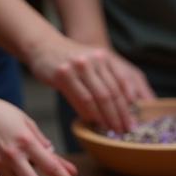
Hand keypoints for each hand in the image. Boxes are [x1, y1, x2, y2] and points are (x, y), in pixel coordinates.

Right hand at [28, 36, 154, 132]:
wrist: (44, 46)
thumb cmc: (73, 60)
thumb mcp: (95, 62)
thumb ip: (110, 79)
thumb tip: (126, 106)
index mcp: (106, 57)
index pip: (122, 84)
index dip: (128, 106)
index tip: (132, 122)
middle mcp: (94, 60)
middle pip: (111, 93)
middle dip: (119, 115)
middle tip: (123, 130)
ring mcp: (78, 66)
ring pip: (97, 98)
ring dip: (105, 117)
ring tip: (110, 129)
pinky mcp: (63, 74)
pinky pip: (80, 99)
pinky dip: (88, 113)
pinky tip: (93, 122)